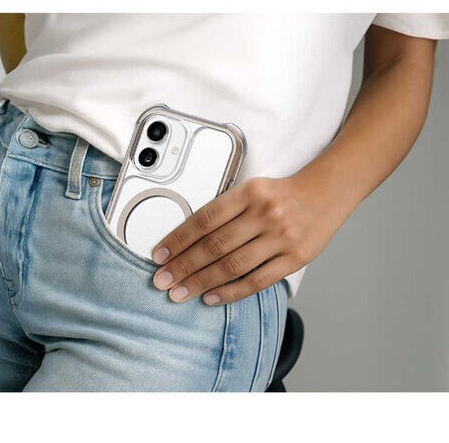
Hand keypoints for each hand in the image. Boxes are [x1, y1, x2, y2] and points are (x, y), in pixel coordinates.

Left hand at [151, 175, 342, 304]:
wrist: (325, 193)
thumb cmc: (282, 193)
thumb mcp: (252, 189)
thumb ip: (226, 210)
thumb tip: (189, 239)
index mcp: (249, 193)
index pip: (205, 219)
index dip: (178, 239)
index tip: (160, 254)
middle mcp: (264, 214)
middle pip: (215, 245)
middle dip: (183, 266)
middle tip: (162, 280)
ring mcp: (281, 238)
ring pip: (233, 266)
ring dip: (201, 282)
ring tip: (179, 293)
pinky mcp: (295, 259)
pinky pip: (257, 281)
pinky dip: (232, 292)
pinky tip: (211, 298)